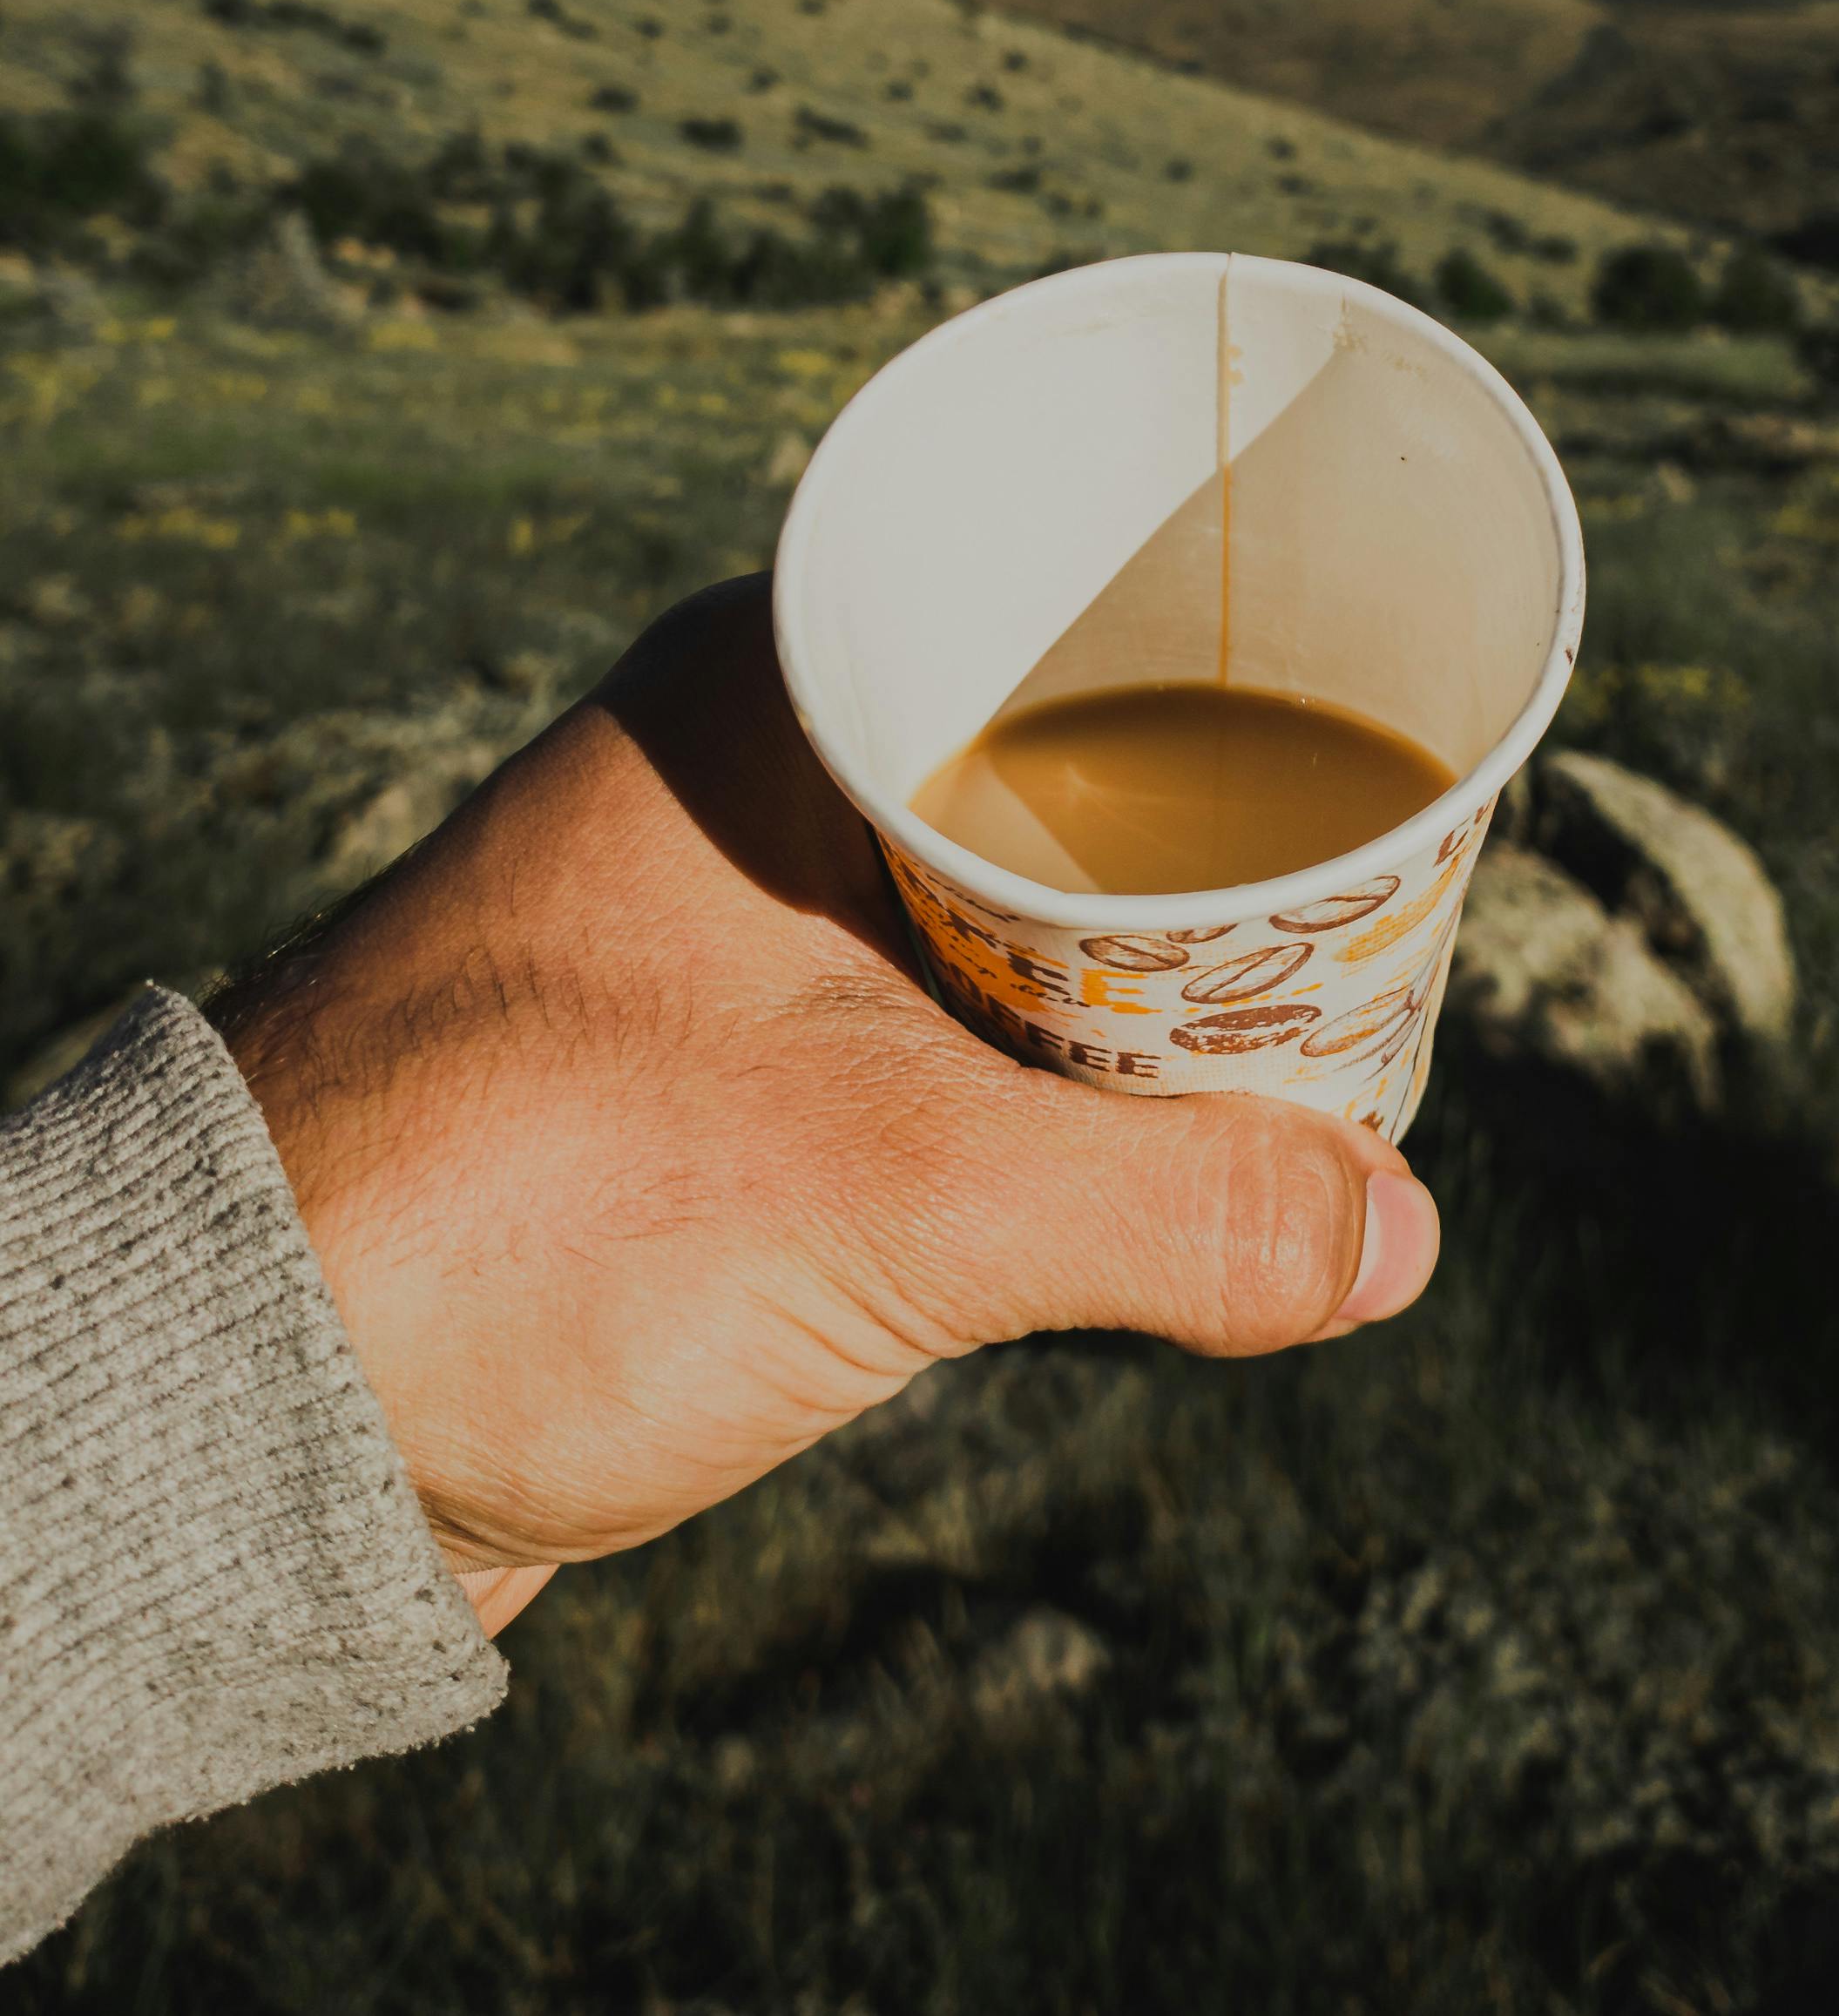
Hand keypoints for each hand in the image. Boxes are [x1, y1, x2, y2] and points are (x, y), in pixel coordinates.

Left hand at [215, 579, 1440, 1636]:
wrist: (248, 1415)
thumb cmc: (529, 1215)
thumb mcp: (899, 1196)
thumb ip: (1171, 1206)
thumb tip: (1401, 1238)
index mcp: (760, 694)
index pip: (1050, 612)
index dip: (1225, 666)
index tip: (1364, 726)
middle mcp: (730, 776)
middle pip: (1040, 774)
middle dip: (1198, 862)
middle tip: (1366, 914)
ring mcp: (702, 923)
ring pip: (979, 915)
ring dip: (1112, 989)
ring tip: (1281, 1037)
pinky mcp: (688, 1068)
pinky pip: (913, 1027)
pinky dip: (1022, 1075)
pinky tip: (1114, 1138)